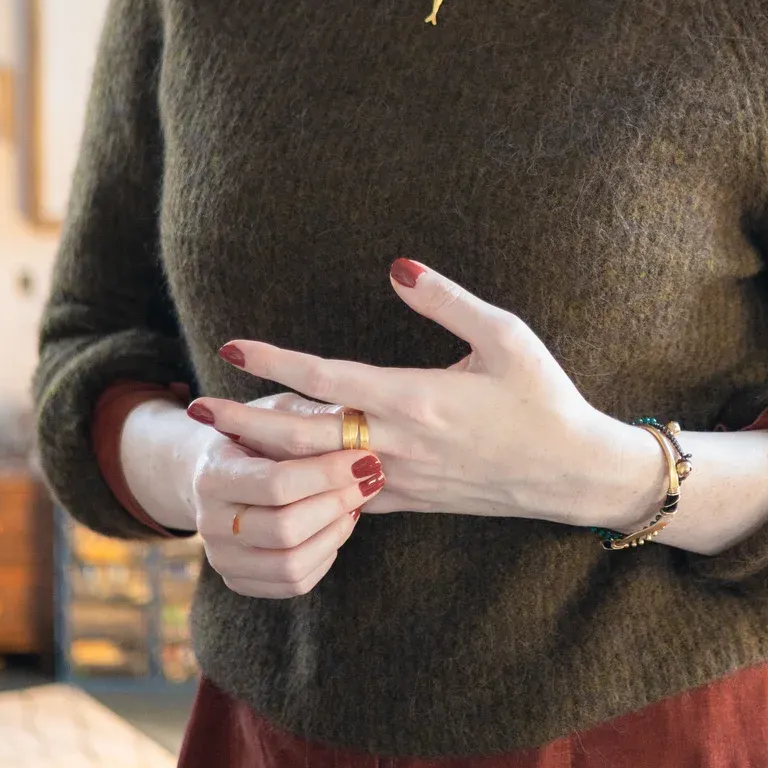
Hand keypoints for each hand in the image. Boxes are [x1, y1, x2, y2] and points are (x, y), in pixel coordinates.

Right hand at [186, 403, 383, 599]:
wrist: (218, 473)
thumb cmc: (256, 435)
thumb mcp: (276, 411)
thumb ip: (309, 416)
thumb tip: (355, 422)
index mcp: (212, 473)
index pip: (276, 483)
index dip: (327, 474)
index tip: (365, 458)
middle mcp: (208, 522)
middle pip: (285, 529)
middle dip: (336, 504)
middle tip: (368, 481)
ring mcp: (221, 557)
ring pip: (291, 564)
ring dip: (335, 533)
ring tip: (355, 504)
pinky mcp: (238, 580)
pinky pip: (293, 583)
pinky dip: (324, 556)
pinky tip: (334, 526)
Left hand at [189, 260, 667, 532]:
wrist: (571, 473)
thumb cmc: (543, 397)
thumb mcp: (506, 335)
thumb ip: (447, 300)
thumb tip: (396, 266)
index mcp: (415, 398)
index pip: (325, 379)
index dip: (273, 363)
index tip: (232, 347)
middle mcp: (396, 444)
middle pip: (299, 437)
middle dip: (243, 422)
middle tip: (196, 408)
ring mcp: (399, 479)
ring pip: (314, 472)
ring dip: (266, 455)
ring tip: (225, 435)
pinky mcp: (408, 500)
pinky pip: (343, 497)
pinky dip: (305, 482)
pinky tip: (280, 471)